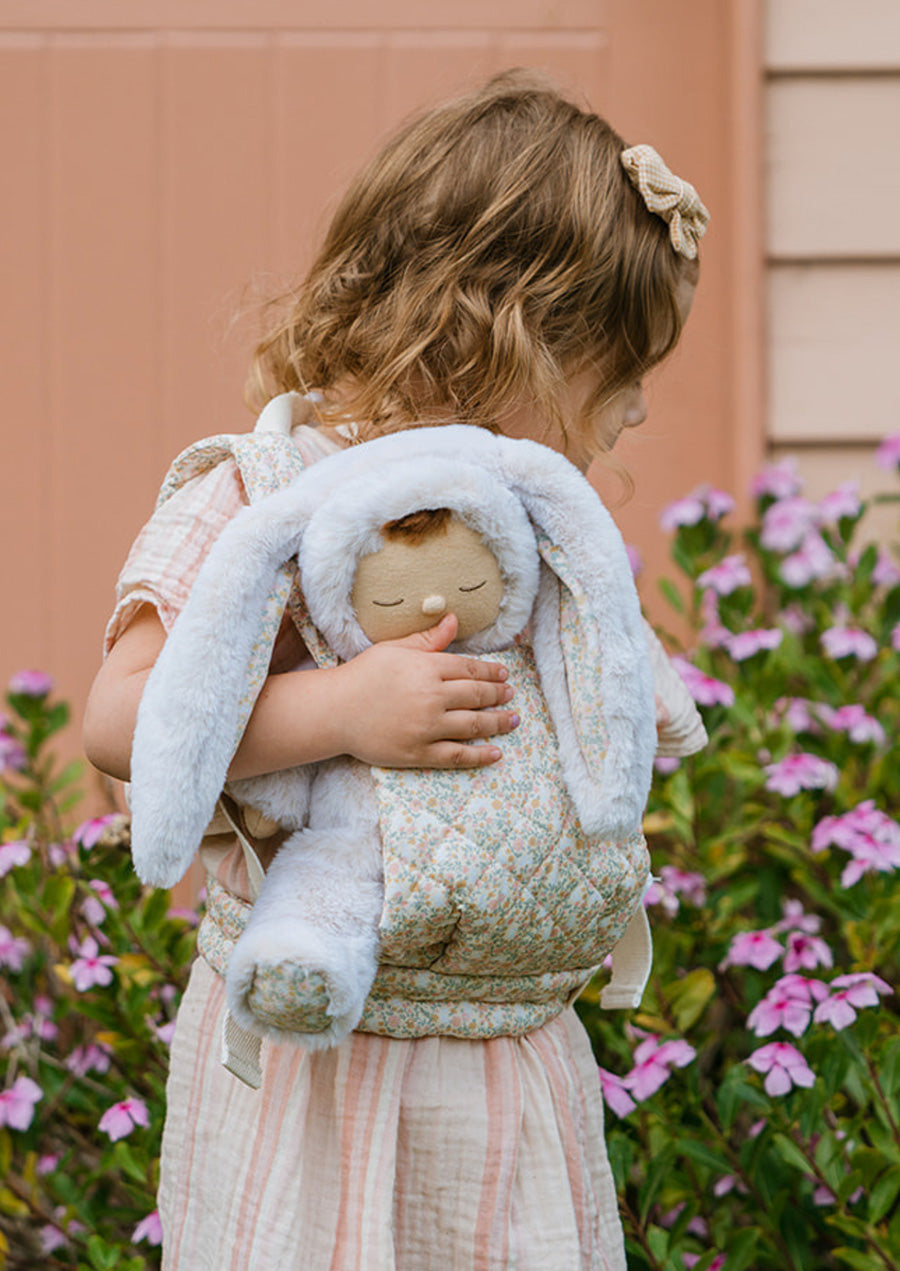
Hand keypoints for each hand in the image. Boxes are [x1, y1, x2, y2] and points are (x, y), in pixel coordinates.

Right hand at [332, 614, 518, 768]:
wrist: (334, 711)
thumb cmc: (362, 675)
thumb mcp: (394, 649)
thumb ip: (428, 639)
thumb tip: (454, 620)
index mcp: (427, 668)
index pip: (470, 668)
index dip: (491, 672)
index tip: (503, 674)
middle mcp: (432, 697)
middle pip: (477, 696)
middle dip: (498, 695)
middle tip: (511, 695)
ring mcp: (426, 727)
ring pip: (474, 725)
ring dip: (498, 723)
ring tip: (513, 720)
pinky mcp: (418, 752)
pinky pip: (457, 755)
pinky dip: (480, 755)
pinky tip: (495, 753)